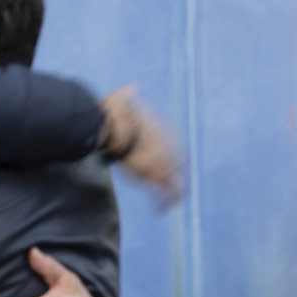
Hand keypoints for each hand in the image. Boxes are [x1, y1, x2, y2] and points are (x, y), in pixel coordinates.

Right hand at [100, 84, 183, 206]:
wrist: (117, 126)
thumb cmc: (117, 113)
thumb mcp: (125, 99)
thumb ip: (131, 96)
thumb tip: (133, 86)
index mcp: (164, 128)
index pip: (175, 143)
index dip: (174, 154)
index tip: (170, 163)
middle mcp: (170, 144)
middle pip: (180, 163)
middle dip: (178, 175)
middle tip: (177, 187)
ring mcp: (165, 160)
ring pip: (176, 179)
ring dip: (174, 191)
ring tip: (170, 202)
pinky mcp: (157, 175)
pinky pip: (165, 192)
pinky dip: (163, 202)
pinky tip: (161, 209)